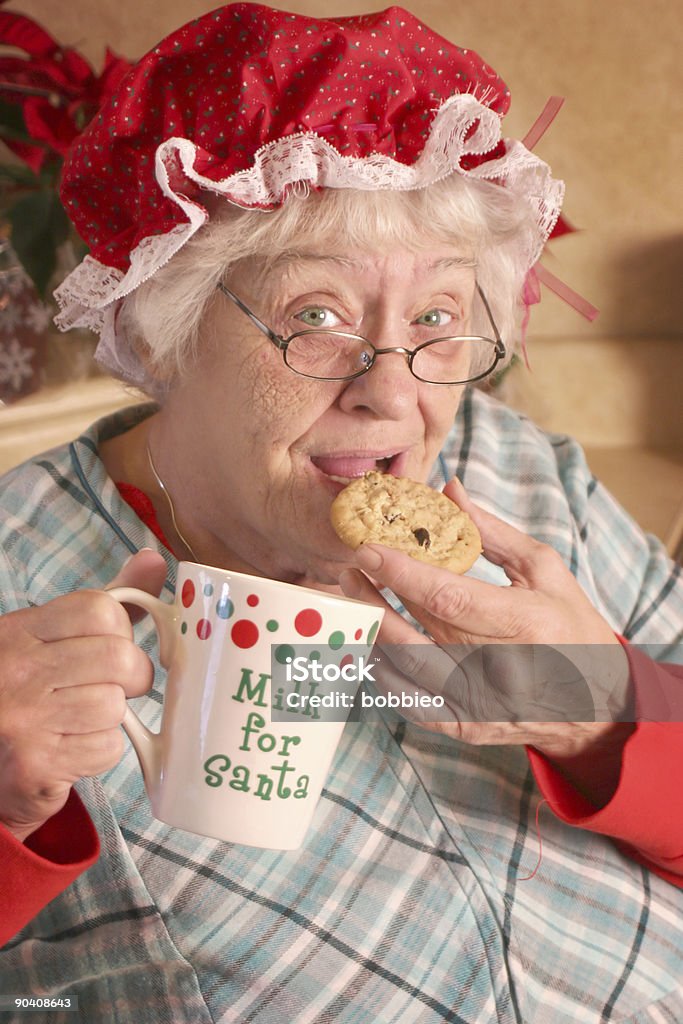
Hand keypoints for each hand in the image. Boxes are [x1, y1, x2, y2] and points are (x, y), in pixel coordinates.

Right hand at [0, 550, 166, 841]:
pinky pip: (106, 748)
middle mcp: (17, 670)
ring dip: (111, 716)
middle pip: (119, 657)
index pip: (100, 609)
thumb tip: (154, 560)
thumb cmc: (22, 691)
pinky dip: (99, 750)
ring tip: (81, 718)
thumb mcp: (46, 637)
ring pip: (115, 705)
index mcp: (18, 631)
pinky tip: (72, 746)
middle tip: (110, 686)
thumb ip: (101, 604)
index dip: (121, 628)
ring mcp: (24, 719)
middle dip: (130, 676)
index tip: (111, 645)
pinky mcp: (36, 765)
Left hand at [339, 479, 631, 763]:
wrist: (599, 704)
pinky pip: (411, 703)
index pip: (449, 597)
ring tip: (355, 600)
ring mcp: (483, 705)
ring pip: (406, 669)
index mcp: (527, 623)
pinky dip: (385, 674)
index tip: (368, 550)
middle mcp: (502, 669)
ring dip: (372, 633)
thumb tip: (449, 490)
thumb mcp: (544, 570)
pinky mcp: (468, 728)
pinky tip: (372, 645)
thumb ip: (492, 532)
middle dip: (377, 597)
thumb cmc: (571, 627)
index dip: (402, 574)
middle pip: (419, 631)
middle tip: (350, 568)